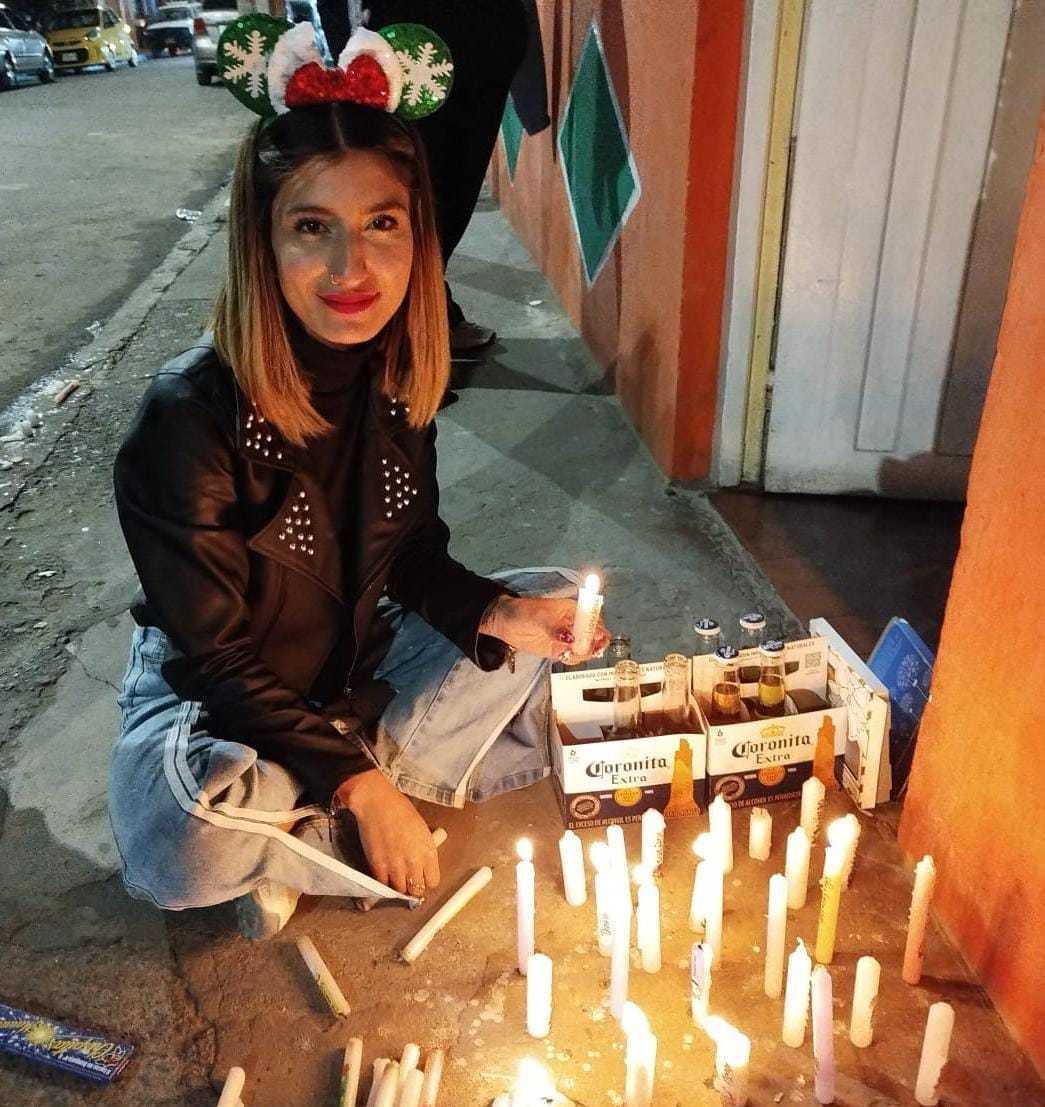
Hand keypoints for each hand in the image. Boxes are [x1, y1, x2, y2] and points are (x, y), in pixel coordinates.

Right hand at [334, 770, 439, 896]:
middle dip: (413, 887)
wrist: (378, 804)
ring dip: (397, 886)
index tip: (421, 878)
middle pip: (417, 890)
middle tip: (408, 881)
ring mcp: (396, 866)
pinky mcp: (378, 866)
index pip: (433, 881)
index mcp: (428, 851)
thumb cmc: (399, 810)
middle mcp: (414, 861)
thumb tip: (423, 865)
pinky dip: (383, 883)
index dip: (426, 881)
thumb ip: (424, 850)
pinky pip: (383, 885)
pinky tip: (383, 875)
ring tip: (395, 877)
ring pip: (400, 891)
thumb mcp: (422, 830)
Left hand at [481, 595, 610, 662]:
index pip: (595, 620)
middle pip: (595, 637)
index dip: (598, 631)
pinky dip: (571, 660)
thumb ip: (557, 628)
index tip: (592, 640)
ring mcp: (568, 638)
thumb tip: (572, 638)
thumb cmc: (522, 612)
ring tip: (565, 652)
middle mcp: (574, 624)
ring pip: (586, 649)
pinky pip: (573, 657)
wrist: (505, 623)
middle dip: (591, 646)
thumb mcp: (539, 617)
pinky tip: (561, 656)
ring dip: (580, 654)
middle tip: (576, 649)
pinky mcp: (560, 649)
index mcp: (574, 610)